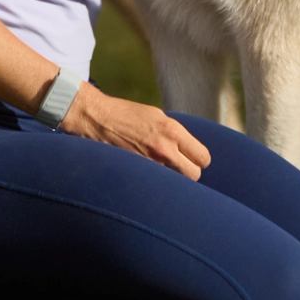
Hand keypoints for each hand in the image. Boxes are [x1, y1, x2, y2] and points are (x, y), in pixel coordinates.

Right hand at [59, 83, 212, 179]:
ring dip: (172, 180)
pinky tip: (147, 176)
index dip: (198, 160)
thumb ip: (174, 133)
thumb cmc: (125, 114)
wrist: (96, 118)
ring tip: (161, 172)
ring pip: (176, 184)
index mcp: (172, 131)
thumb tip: (187, 148)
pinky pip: (155, 185)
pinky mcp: (136, 173)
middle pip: (194, 175)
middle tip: (178, 168)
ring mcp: (150, 164)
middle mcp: (165, 149)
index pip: (203, 158)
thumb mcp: (156, 116)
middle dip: (188, 173)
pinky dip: (154, 183)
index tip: (191, 159)